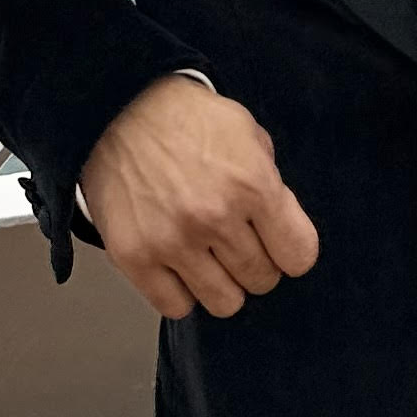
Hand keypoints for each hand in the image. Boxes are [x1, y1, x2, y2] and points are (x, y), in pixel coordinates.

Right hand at [76, 75, 320, 320]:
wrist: (118, 109)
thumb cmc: (184, 118)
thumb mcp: (246, 132)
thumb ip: (271, 181)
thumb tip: (281, 225)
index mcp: (251, 183)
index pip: (299, 255)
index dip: (291, 250)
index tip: (279, 244)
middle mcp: (215, 217)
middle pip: (262, 280)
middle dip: (256, 262)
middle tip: (237, 240)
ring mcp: (174, 241)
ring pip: (225, 303)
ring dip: (221, 282)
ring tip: (208, 255)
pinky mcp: (136, 258)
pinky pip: (176, 306)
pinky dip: (181, 291)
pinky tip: (178, 264)